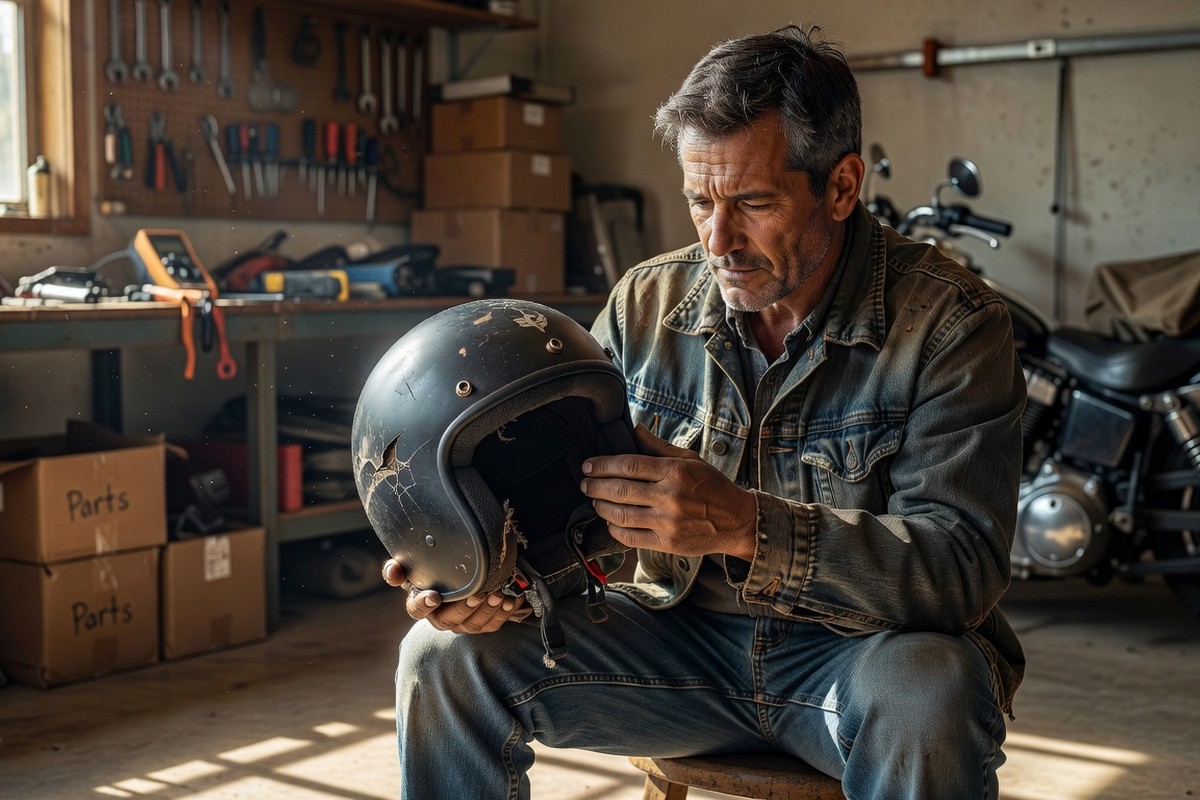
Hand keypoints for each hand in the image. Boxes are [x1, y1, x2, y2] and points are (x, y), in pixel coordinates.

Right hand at [381, 558, 523, 632]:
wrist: (463, 577)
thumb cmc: (436, 571)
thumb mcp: (416, 566)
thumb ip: (399, 568)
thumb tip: (393, 571)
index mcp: (422, 604)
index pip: (416, 609)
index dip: (423, 604)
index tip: (433, 596)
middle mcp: (441, 618)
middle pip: (450, 620)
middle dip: (465, 608)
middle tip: (479, 593)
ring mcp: (462, 624)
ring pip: (474, 625)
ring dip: (488, 611)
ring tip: (499, 594)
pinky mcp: (481, 626)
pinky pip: (492, 625)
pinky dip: (503, 613)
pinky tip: (511, 599)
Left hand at [580, 425, 756, 559]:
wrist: (737, 520)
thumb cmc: (713, 486)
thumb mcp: (690, 459)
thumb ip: (659, 446)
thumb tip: (635, 430)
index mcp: (675, 471)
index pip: (628, 465)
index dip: (603, 465)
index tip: (588, 465)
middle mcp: (670, 497)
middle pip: (620, 490)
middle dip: (595, 486)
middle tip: (585, 483)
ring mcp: (668, 522)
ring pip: (621, 515)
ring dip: (601, 507)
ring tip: (595, 500)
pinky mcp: (667, 543)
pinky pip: (630, 537)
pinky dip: (614, 528)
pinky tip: (610, 520)